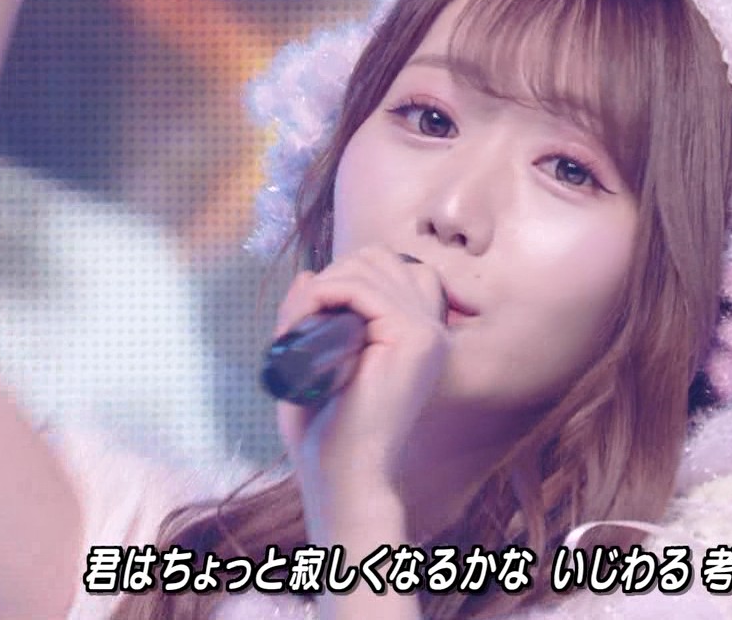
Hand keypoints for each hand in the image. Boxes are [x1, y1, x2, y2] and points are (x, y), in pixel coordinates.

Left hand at [274, 247, 449, 504]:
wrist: (342, 474)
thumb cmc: (328, 431)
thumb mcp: (316, 360)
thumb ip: (314, 317)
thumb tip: (307, 275)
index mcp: (419, 335)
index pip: (391, 268)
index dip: (348, 275)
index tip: (316, 310)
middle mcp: (432, 329)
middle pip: (380, 258)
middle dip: (334, 275)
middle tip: (305, 318)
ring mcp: (427, 331)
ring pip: (369, 268)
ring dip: (323, 287)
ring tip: (299, 325)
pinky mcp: (413, 337)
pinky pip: (362, 289)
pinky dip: (324, 295)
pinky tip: (307, 321)